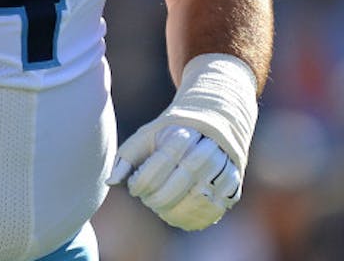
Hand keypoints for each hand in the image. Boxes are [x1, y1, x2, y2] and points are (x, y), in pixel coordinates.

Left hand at [108, 124, 241, 229]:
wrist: (211, 125)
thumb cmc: (170, 135)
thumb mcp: (146, 137)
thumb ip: (126, 157)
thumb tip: (110, 181)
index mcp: (184, 134)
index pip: (161, 163)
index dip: (142, 181)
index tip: (133, 187)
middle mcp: (207, 151)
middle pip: (180, 184)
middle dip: (157, 199)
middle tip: (147, 200)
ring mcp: (223, 168)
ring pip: (198, 199)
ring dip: (174, 211)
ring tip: (160, 207)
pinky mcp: (233, 184)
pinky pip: (214, 210)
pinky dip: (193, 218)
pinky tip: (177, 215)